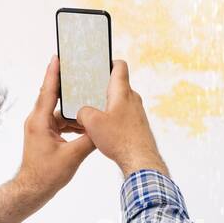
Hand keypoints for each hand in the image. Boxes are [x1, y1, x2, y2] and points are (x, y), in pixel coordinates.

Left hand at [13, 55, 97, 203]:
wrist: (32, 190)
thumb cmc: (46, 175)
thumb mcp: (73, 156)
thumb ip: (89, 139)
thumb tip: (103, 127)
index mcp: (40, 121)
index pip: (48, 91)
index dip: (53, 73)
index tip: (58, 57)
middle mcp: (37, 121)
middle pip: (54, 97)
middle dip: (68, 86)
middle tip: (79, 71)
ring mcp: (40, 127)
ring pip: (60, 112)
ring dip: (75, 110)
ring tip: (90, 100)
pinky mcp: (45, 135)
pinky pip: (61, 122)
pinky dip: (73, 122)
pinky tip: (86, 124)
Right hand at [75, 60, 167, 176]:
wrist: (141, 160)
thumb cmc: (120, 140)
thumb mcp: (92, 123)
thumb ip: (83, 112)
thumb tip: (82, 113)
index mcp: (122, 92)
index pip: (119, 66)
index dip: (109, 62)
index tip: (99, 65)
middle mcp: (133, 99)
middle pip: (117, 86)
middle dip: (102, 89)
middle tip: (88, 94)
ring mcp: (137, 113)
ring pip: (119, 103)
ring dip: (107, 107)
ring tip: (93, 117)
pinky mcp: (138, 126)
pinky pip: (123, 117)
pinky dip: (113, 120)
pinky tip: (104, 131)